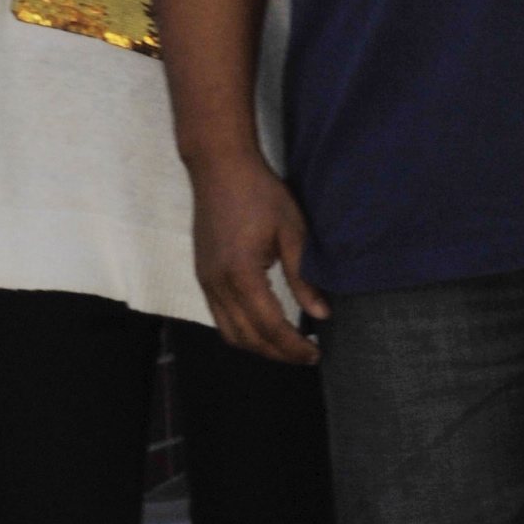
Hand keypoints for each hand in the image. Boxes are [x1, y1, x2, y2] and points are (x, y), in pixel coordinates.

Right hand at [189, 153, 329, 364]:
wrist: (219, 167)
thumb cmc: (260, 193)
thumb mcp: (292, 231)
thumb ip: (304, 277)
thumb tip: (321, 314)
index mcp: (241, 275)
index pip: (270, 326)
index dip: (293, 346)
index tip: (315, 355)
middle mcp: (217, 285)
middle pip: (247, 338)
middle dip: (277, 353)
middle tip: (305, 356)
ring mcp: (205, 281)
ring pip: (229, 333)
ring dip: (258, 347)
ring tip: (286, 347)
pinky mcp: (202, 275)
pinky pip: (219, 317)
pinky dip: (242, 331)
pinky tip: (263, 327)